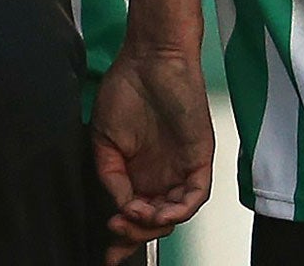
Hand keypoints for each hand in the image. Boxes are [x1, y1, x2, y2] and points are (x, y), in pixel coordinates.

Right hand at [89, 39, 213, 262]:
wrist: (149, 58)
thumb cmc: (126, 88)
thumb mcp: (103, 140)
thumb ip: (111, 176)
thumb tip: (121, 205)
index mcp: (137, 173)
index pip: (134, 215)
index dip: (122, 237)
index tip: (108, 253)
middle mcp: (160, 175)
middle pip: (155, 222)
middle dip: (135, 234)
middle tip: (118, 229)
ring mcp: (181, 168)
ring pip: (175, 214)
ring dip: (155, 223)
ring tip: (135, 216)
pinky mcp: (200, 159)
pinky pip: (196, 196)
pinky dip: (179, 209)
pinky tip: (159, 209)